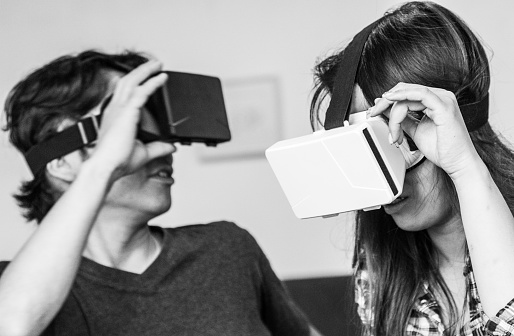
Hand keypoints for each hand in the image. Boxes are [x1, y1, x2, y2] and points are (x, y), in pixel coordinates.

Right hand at [91, 60, 174, 181]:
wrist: (107, 167)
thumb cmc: (117, 162)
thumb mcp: (144, 153)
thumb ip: (159, 148)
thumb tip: (172, 146)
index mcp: (115, 117)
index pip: (124, 93)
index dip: (135, 83)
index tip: (146, 79)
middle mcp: (115, 109)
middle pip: (127, 81)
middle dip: (141, 71)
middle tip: (154, 65)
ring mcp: (119, 109)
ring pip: (133, 81)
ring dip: (146, 71)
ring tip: (158, 65)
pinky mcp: (127, 112)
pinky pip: (142, 91)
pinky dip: (153, 82)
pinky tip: (162, 78)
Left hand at [370, 82, 479, 178]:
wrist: (458, 163)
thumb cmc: (442, 150)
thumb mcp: (416, 131)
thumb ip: (404, 120)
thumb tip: (387, 112)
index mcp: (435, 101)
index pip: (406, 92)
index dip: (388, 100)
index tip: (375, 110)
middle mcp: (440, 96)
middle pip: (405, 90)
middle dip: (385, 102)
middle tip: (373, 113)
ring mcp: (444, 99)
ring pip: (408, 95)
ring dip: (393, 111)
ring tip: (391, 129)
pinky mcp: (444, 106)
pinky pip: (420, 94)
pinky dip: (402, 97)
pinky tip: (391, 101)